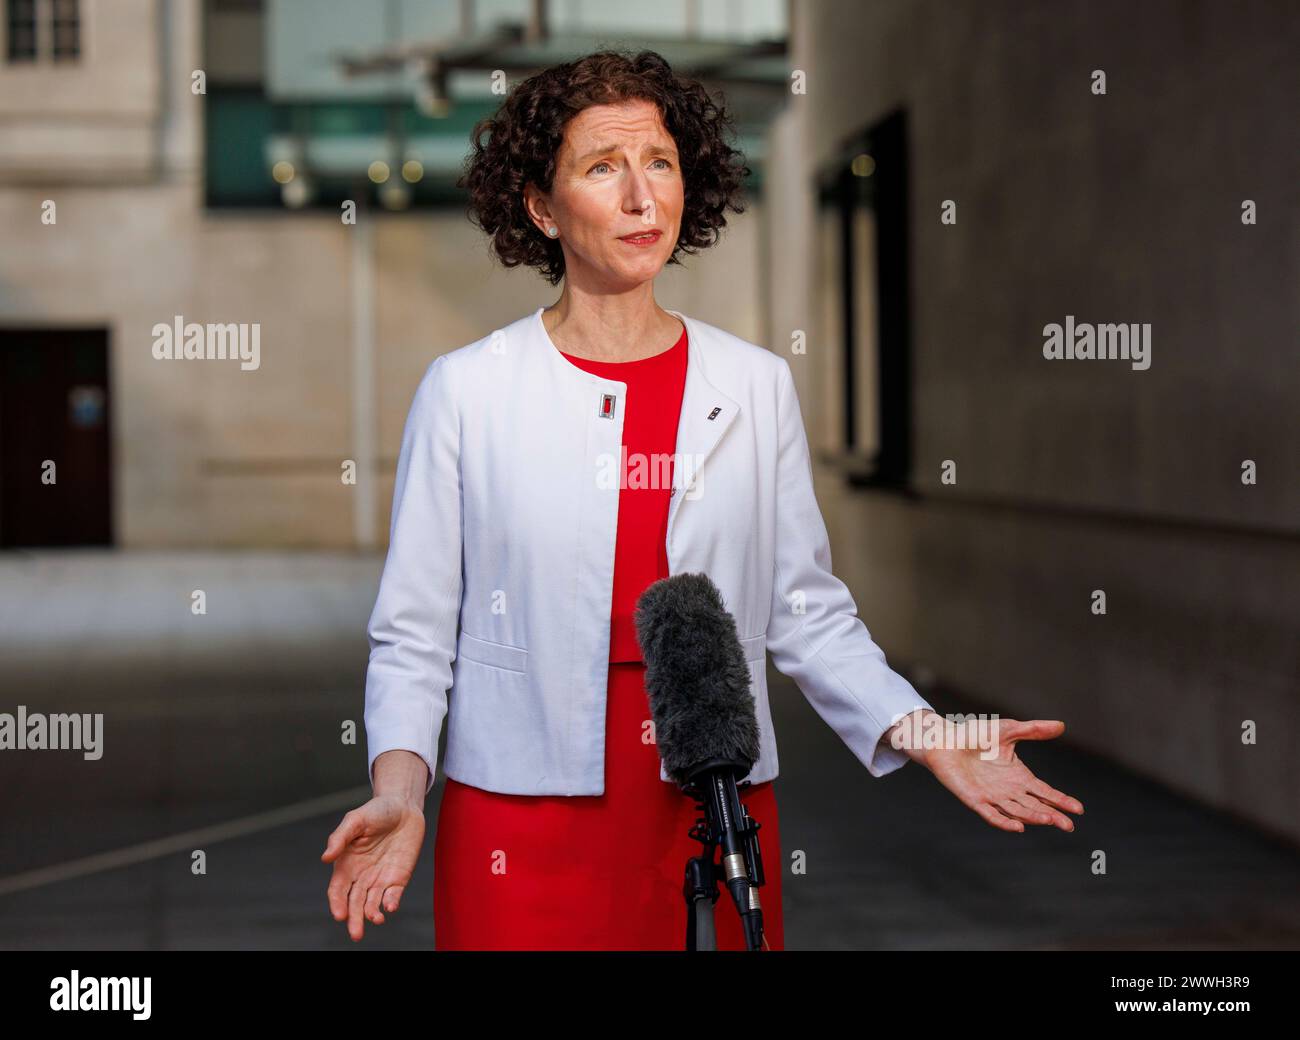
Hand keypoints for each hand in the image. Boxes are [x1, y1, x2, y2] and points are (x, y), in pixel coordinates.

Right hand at [322, 795, 424, 940]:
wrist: (404, 806)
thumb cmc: (376, 811)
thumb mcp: (355, 819)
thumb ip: (340, 838)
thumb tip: (325, 858)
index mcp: (346, 864)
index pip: (337, 890)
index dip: (337, 904)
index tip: (340, 915)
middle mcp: (361, 876)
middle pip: (354, 903)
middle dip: (354, 919)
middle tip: (356, 934)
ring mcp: (380, 878)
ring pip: (372, 903)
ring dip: (372, 914)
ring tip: (376, 919)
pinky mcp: (398, 878)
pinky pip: (393, 895)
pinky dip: (391, 903)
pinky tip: (390, 906)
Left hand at [900, 713, 1083, 832]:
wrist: (944, 739)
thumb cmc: (974, 735)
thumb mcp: (1008, 730)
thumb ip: (1033, 730)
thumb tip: (1061, 725)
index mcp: (1019, 777)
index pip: (1044, 792)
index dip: (1061, 800)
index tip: (1079, 809)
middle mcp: (1008, 790)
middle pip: (1035, 807)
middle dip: (1052, 816)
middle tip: (1069, 825)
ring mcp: (992, 797)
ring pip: (1017, 812)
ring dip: (1033, 817)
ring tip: (1050, 820)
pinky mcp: (974, 799)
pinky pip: (991, 815)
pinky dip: (1004, 822)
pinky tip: (1018, 827)